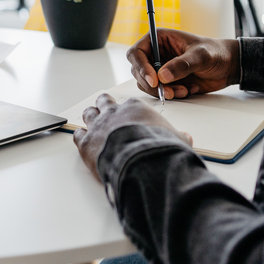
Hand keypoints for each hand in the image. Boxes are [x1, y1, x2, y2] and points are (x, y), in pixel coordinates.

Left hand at [72, 94, 190, 181]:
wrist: (140, 162)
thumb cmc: (158, 148)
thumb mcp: (175, 140)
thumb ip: (178, 136)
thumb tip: (186, 138)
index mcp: (134, 108)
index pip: (129, 103)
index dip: (128, 109)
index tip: (129, 114)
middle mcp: (113, 112)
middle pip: (104, 102)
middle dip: (104, 105)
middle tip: (106, 111)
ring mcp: (97, 126)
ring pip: (89, 114)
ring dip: (91, 118)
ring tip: (93, 123)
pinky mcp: (86, 142)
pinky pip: (78, 134)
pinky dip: (81, 136)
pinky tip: (84, 140)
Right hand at [127, 29, 239, 99]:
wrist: (228, 66)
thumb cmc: (215, 52)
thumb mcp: (201, 55)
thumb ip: (182, 64)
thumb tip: (162, 76)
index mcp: (158, 39)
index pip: (136, 53)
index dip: (141, 67)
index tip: (154, 80)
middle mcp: (155, 54)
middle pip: (138, 71)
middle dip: (152, 84)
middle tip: (168, 91)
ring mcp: (159, 68)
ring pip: (146, 84)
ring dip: (163, 91)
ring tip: (183, 90)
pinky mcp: (166, 81)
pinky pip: (159, 92)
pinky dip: (172, 95)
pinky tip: (188, 89)